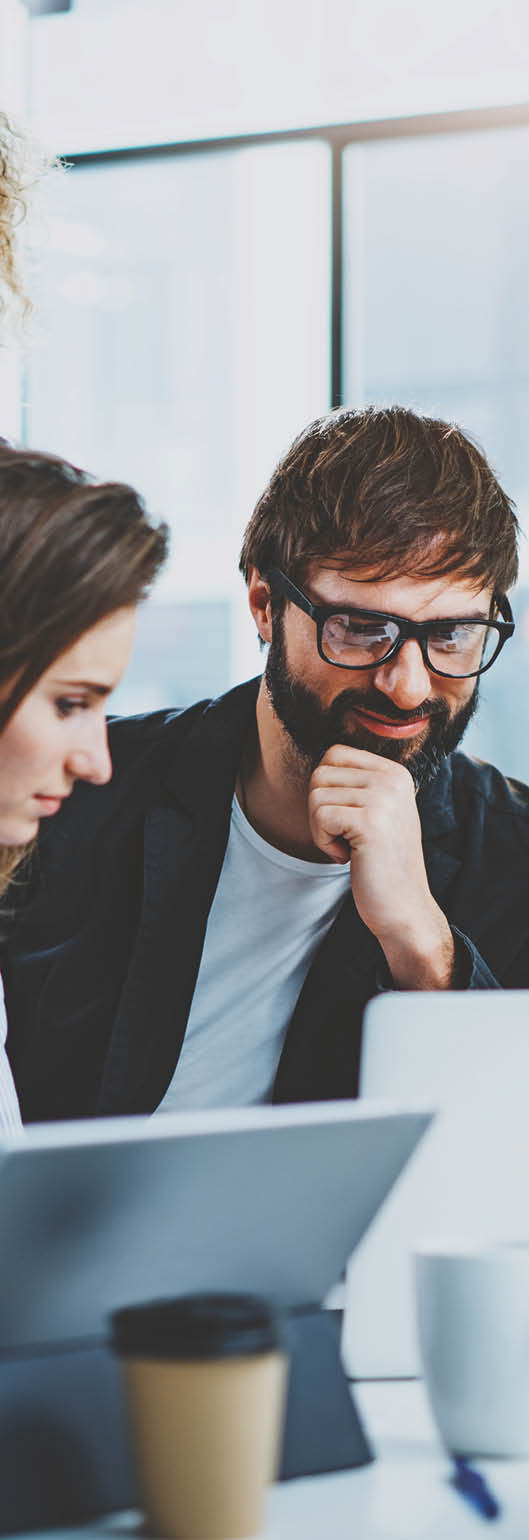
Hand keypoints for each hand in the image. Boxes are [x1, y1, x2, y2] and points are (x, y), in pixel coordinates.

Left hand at [308, 745, 454, 988]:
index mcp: (395, 772)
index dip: (327, 789)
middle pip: (320, 773)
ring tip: (349, 848)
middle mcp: (392, 779)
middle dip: (320, 810)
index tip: (346, 819)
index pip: (334, 754)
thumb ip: (357, 784)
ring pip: (316, 795)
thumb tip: (321, 765)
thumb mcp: (378, 812)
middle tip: (344, 837)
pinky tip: (348, 857)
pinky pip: (320, 817)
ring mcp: (383, 798)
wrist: (404, 907)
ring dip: (321, 829)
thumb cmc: (382, 864)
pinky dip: (324, 842)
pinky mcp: (370, 822)